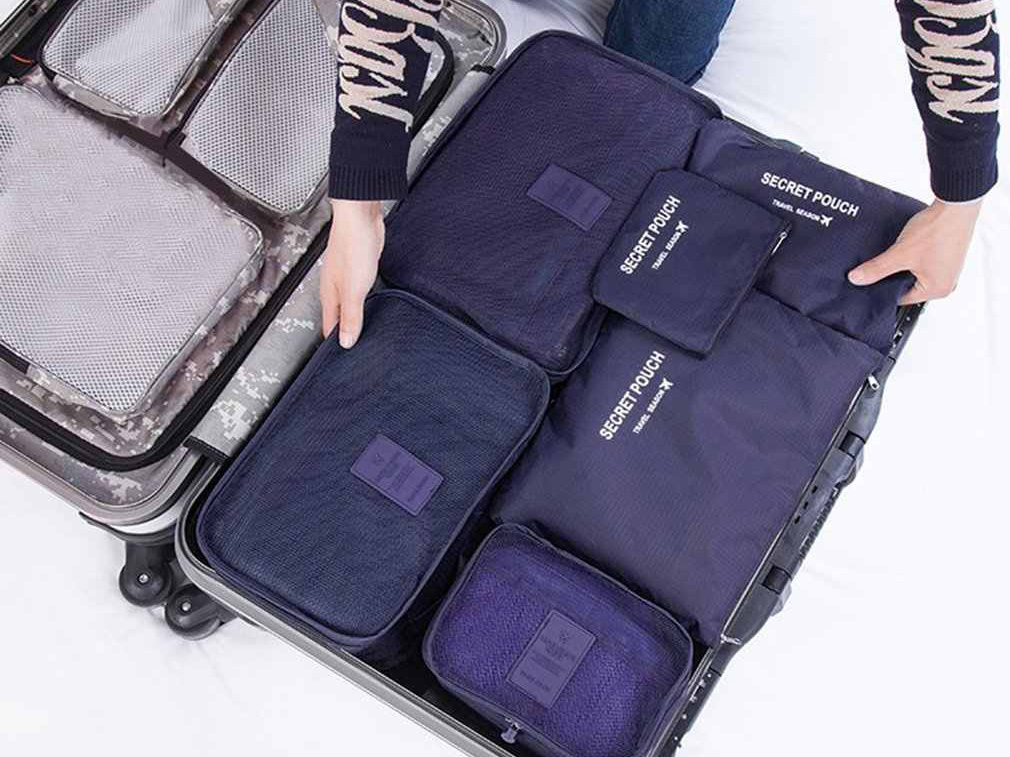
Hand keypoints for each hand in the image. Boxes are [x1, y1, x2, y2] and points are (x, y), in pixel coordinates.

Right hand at [320, 199, 384, 346]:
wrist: (360, 216)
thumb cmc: (353, 245)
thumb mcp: (354, 289)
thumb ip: (352, 316)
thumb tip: (347, 341)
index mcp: (330, 294)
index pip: (329, 325)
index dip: (335, 341)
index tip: (340, 357)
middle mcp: (336, 286)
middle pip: (337, 315)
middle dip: (344, 331)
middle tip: (352, 347)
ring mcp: (347, 275)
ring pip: (348, 302)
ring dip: (354, 315)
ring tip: (362, 330)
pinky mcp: (360, 266)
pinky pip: (360, 290)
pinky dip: (363, 300)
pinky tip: (371, 302)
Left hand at [847, 198, 980, 304]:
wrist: (955, 205)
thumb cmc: (937, 230)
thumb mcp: (900, 253)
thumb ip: (876, 269)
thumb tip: (856, 279)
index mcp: (937, 290)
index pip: (901, 298)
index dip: (882, 290)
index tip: (868, 284)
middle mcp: (946, 283)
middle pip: (908, 286)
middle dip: (892, 277)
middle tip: (876, 268)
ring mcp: (947, 270)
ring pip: (914, 274)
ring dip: (901, 266)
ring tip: (891, 257)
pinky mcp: (946, 256)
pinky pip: (923, 264)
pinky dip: (911, 258)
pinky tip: (903, 249)